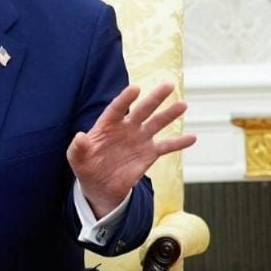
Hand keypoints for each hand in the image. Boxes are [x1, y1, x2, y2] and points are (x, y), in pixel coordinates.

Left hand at [67, 83, 196, 217]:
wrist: (100, 185)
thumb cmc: (87, 166)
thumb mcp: (77, 159)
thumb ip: (78, 148)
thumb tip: (80, 137)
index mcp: (108, 124)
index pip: (118, 108)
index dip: (126, 98)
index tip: (135, 88)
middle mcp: (126, 127)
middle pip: (142, 109)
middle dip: (155, 98)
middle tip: (168, 85)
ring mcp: (139, 139)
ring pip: (156, 123)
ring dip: (170, 114)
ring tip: (183, 105)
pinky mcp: (149, 153)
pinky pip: (166, 146)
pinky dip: (179, 142)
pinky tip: (193, 138)